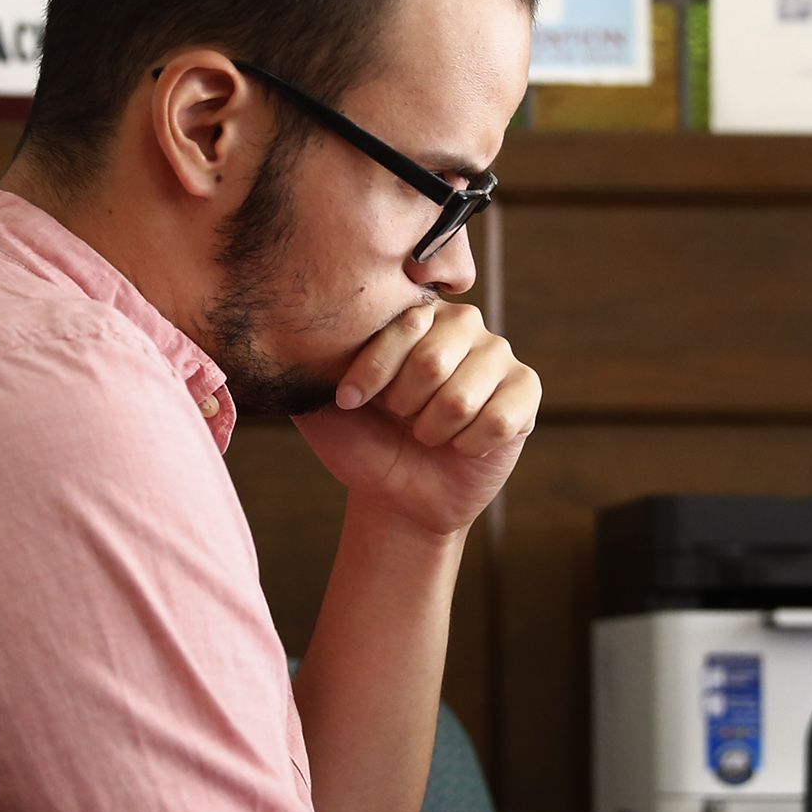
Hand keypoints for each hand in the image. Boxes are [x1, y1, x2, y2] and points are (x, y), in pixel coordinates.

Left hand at [292, 299, 539, 537]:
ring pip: (463, 396)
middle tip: (401, 420)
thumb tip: (286, 335)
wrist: (399, 497)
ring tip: (428, 434)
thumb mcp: (326, 406)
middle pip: (434, 361)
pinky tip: (461, 447)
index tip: (353, 401)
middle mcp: (461, 324)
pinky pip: (501, 419)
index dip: (373, 373)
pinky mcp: (526, 392)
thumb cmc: (365, 443)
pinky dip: (470, 446)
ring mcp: (498, 355)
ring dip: (434, 432)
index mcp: (414, 314)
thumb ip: (310, 370)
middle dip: (405, 408)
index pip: (401, 324)